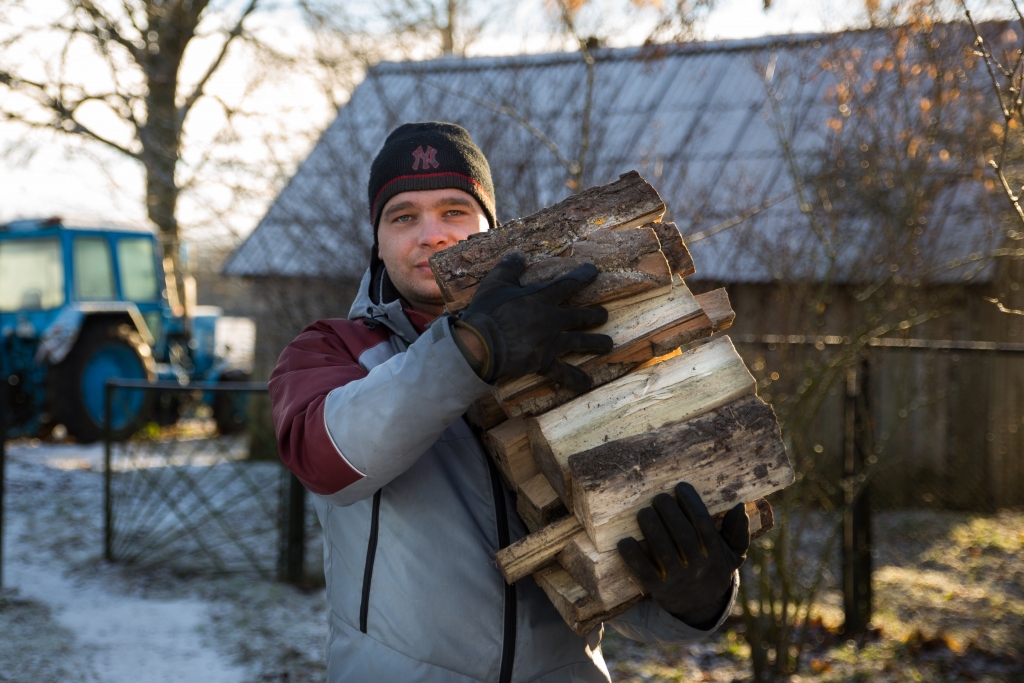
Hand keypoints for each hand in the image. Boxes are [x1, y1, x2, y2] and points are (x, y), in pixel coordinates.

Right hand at [456, 251, 612, 391]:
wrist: (482, 343)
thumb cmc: (488, 311)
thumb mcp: (496, 282)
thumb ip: (510, 266)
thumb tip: (520, 254)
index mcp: (542, 298)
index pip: (569, 284)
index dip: (583, 276)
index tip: (594, 272)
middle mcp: (552, 319)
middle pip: (581, 316)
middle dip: (595, 315)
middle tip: (604, 315)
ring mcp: (551, 342)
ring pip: (580, 341)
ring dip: (597, 342)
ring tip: (609, 344)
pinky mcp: (544, 362)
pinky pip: (563, 372)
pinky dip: (575, 379)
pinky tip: (587, 383)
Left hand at [617, 482, 748, 628]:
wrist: (702, 607)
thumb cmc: (714, 568)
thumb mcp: (733, 554)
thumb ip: (738, 532)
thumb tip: (739, 507)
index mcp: (715, 553)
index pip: (703, 523)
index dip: (691, 502)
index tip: (680, 486)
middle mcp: (698, 566)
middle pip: (682, 535)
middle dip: (668, 511)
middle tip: (658, 497)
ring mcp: (677, 578)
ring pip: (663, 550)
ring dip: (651, 528)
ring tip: (643, 512)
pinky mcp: (658, 589)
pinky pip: (644, 571)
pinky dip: (632, 556)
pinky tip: (624, 541)